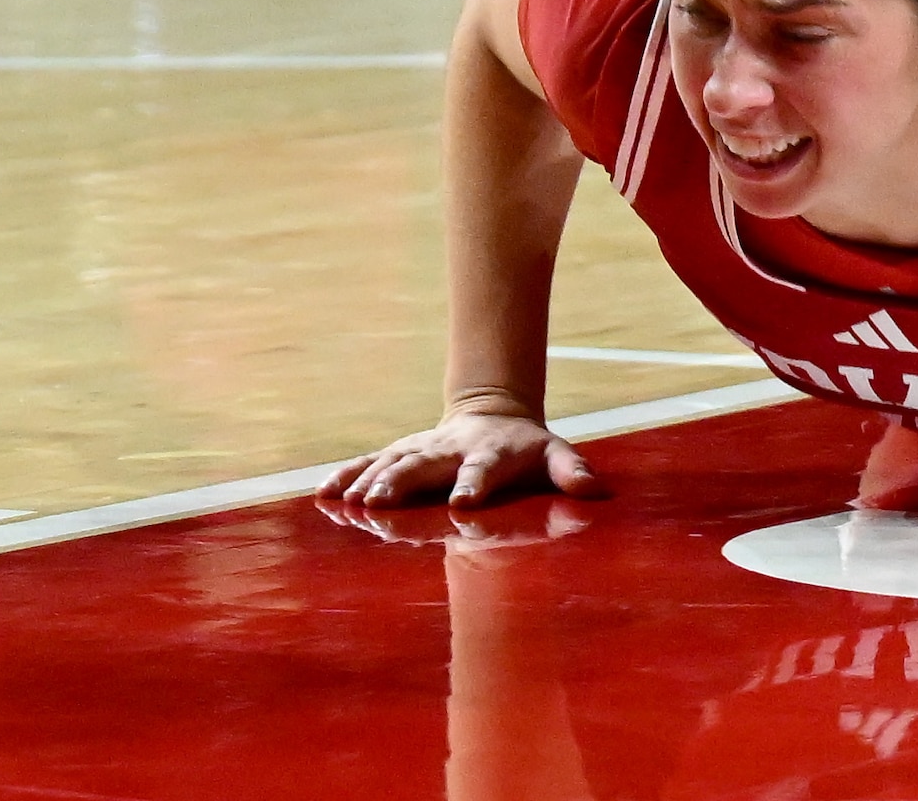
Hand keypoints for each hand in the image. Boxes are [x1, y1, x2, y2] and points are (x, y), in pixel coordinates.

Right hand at [333, 399, 602, 510]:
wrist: (492, 413)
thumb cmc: (528, 448)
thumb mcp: (556, 455)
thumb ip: (572, 472)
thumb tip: (593, 491)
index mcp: (491, 452)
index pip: (482, 470)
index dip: (473, 484)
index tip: (461, 505)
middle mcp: (450, 448)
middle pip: (423, 464)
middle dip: (399, 483)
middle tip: (376, 504)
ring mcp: (422, 448)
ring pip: (391, 462)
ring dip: (368, 480)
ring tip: (346, 502)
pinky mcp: (401, 452)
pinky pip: (370, 463)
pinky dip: (346, 475)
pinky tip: (323, 493)